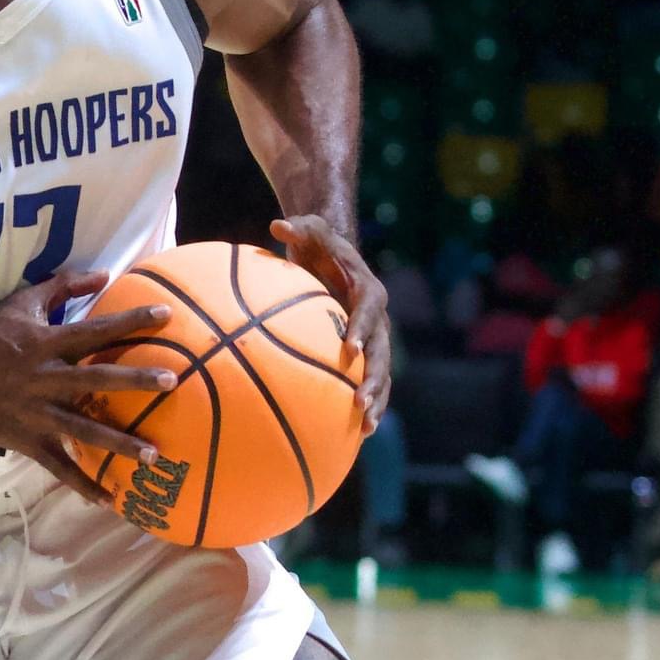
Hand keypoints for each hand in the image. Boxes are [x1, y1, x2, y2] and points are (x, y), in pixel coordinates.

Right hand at [0, 269, 176, 499]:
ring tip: (155, 455)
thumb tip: (104, 274)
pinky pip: (59, 466)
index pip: (96, 329)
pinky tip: (108, 500)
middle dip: (135, 380)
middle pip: (98, 378)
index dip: (131, 321)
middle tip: (171, 382)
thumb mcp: (21, 304)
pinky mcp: (28, 440)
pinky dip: (82, 485)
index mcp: (47, 344)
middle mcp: (48, 379)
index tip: (167, 316)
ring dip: (120, 443)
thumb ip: (62, 287)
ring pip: (85, 429)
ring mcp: (38, 413)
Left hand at [272, 215, 389, 433]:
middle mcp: (376, 318)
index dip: (361, 328)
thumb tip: (278, 224)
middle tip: (360, 404)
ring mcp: (372, 338)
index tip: (350, 348)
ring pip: (380, 374)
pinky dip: (362, 405)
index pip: (367, 310)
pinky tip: (351, 435)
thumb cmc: (319, 243)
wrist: (335, 256)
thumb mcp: (311, 228)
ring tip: (365, 430)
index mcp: (367, 290)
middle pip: (381, 353)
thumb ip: (300, 227)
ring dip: (376, 402)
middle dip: (374, 379)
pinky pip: (364, 381)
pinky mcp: (362, 352)